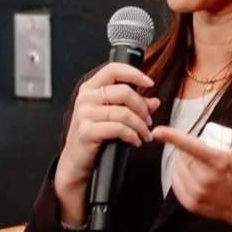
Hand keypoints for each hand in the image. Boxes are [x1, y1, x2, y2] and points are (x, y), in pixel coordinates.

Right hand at [54, 63, 159, 222]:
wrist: (77, 162)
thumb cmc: (94, 137)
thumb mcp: (114, 117)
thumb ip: (134, 106)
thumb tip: (154, 101)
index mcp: (90, 88)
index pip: (113, 69)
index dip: (134, 74)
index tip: (149, 84)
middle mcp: (86, 98)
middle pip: (124, 92)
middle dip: (142, 108)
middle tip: (148, 121)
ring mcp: (84, 114)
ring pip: (125, 113)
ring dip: (140, 126)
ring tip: (144, 135)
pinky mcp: (87, 131)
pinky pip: (119, 129)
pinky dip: (133, 136)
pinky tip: (135, 141)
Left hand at [151, 124, 231, 231]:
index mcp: (217, 162)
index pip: (190, 146)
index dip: (171, 136)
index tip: (157, 131)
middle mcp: (206, 178)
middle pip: (182, 155)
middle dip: (188, 150)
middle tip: (202, 154)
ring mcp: (198, 193)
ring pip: (178, 168)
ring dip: (183, 163)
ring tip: (198, 165)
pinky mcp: (192, 204)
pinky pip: (176, 183)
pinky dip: (180, 176)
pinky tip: (192, 175)